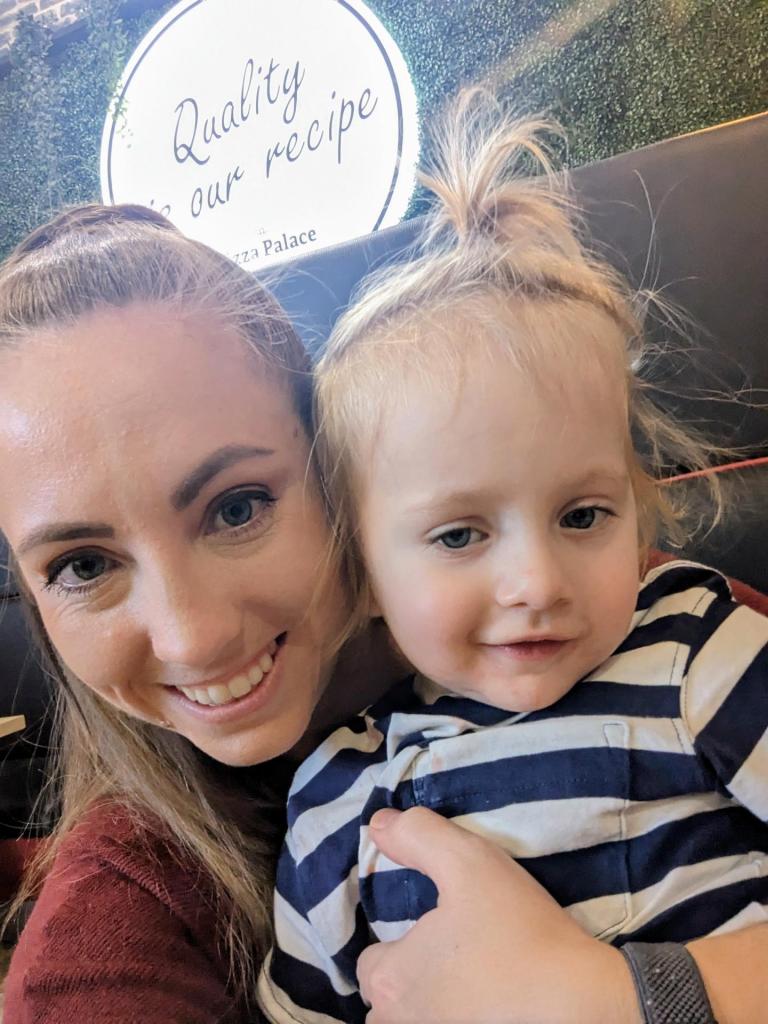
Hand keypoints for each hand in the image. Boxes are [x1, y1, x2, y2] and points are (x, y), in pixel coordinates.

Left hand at [358, 807, 640, 1023]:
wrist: (586, 1006)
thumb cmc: (521, 932)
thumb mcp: (468, 861)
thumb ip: (418, 836)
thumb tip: (379, 824)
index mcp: (391, 981)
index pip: (371, 963)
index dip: (401, 944)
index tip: (439, 933)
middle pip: (388, 1004)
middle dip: (411, 984)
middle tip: (457, 960)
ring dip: (433, 1009)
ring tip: (474, 987)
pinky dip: (460, 1021)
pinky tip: (493, 1008)